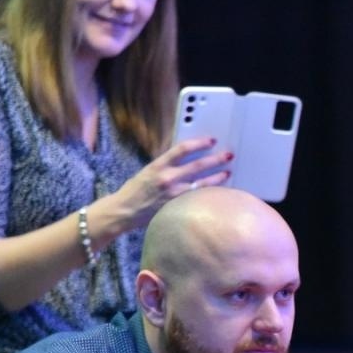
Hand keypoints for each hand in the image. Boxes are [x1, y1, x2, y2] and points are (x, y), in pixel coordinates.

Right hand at [103, 136, 233, 234]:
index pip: (183, 149)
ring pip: (202, 184)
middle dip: (216, 160)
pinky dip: (209, 194)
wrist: (124, 211)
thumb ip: (167, 166)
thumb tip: (186, 159)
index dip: (199, 143)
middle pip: (198, 166)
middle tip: (228, 155)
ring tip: (228, 173)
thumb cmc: (135, 191)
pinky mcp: (177, 207)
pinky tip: (218, 192)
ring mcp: (174, 194)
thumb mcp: (149, 171)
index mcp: (159, 165)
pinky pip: (197, 198)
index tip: (211, 141)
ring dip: (218, 177)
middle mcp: (168, 178)